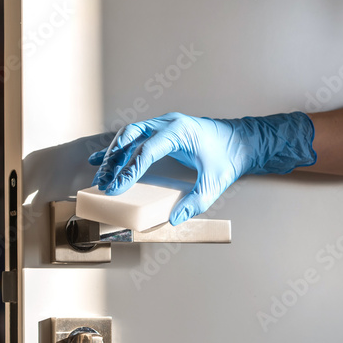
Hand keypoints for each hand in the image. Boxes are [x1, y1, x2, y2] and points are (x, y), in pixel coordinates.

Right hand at [89, 112, 315, 224]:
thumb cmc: (229, 156)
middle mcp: (167, 123)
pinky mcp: (161, 131)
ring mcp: (163, 125)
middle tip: (103, 182)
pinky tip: (102, 159)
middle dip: (114, 160)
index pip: (147, 149)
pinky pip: (135, 137)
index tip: (117, 187)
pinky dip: (118, 148)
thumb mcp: (215, 182)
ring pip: (129, 135)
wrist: (241, 140)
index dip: (129, 169)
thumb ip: (197, 201)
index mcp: (179, 131)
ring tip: (101, 175)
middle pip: (131, 138)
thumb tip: (175, 219)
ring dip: (113, 154)